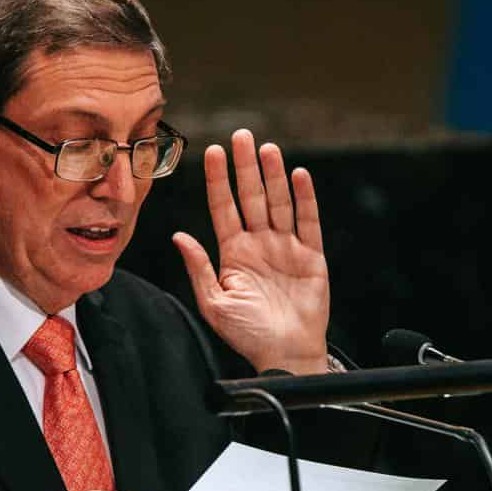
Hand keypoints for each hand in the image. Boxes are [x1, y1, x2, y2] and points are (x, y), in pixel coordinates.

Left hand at [172, 128, 331, 373]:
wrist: (284, 355)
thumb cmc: (248, 334)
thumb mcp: (214, 302)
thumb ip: (199, 268)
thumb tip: (180, 236)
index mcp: (234, 252)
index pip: (224, 208)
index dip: (219, 180)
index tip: (213, 151)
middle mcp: (260, 244)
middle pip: (252, 197)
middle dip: (246, 167)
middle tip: (242, 135)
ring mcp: (286, 248)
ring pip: (279, 203)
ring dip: (273, 176)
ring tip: (267, 149)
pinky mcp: (311, 257)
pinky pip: (308, 222)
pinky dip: (305, 199)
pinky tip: (299, 176)